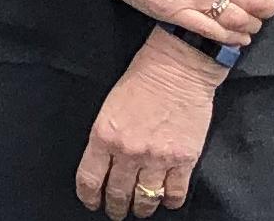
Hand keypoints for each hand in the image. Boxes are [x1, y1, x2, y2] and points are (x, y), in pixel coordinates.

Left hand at [76, 29, 227, 215]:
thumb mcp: (109, 107)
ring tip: (140, 210)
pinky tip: (166, 199)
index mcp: (104, 136)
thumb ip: (105, 139)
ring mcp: (158, 158)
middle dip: (115, 207)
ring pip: (145, 199)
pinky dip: (169, 201)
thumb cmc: (141, 80)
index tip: (92, 203)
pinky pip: (174, 193)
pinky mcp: (184, 159)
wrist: (178, 67)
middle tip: (116, 211)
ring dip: (141, 209)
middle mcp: (129, 152)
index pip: (90, 180)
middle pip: (117, 194)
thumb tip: (105, 165)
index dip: (89, 197)